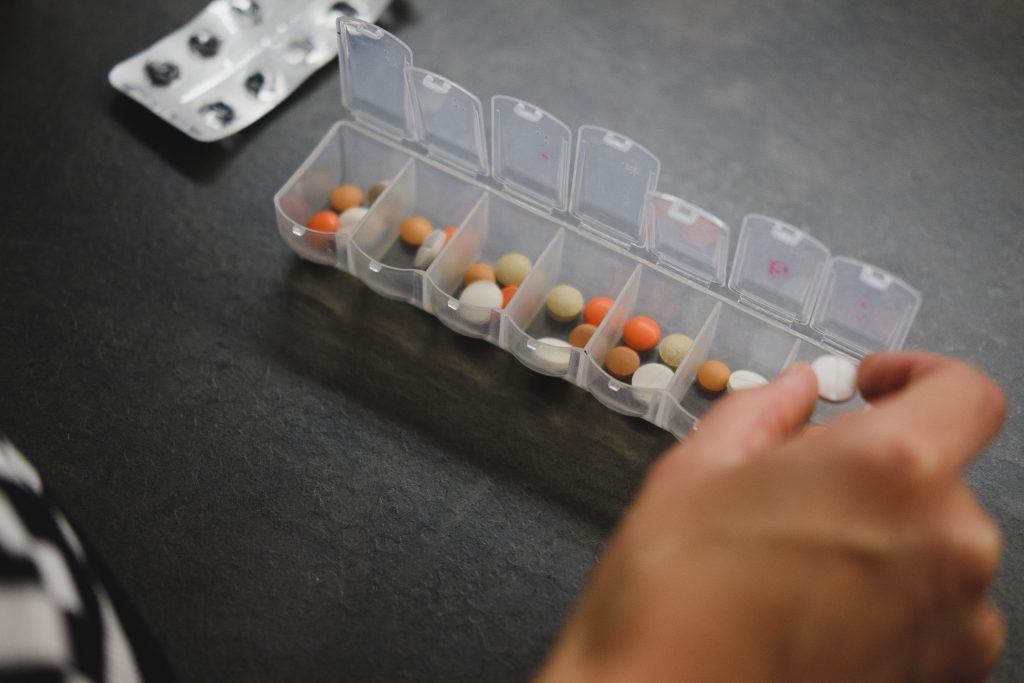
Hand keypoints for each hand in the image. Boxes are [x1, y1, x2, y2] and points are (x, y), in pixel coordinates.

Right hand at [537, 353, 1005, 681]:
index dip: (918, 376)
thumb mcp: (697, 470)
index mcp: (891, 468)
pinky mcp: (949, 675)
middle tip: (795, 491)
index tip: (875, 388)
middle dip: (872, 469)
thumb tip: (797, 391)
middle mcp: (948, 541)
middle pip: (936, 474)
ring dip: (881, 536)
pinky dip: (890, 598)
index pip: (963, 393)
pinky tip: (816, 613)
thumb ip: (764, 410)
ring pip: (933, 544)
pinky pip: (936, 610)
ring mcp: (957, 620)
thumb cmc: (674, 599)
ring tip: (796, 565)